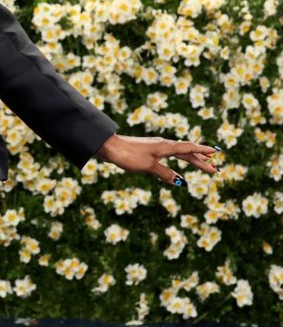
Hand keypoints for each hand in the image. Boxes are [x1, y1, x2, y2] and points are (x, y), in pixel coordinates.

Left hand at [95, 134, 219, 186]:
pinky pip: (171, 154)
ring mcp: (157, 147)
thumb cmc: (129, 156)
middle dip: (201, 161)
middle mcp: (164, 145)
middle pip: (187, 153)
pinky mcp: (150, 150)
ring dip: (192, 158)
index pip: (189, 149)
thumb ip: (165, 174)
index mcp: (166, 147)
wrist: (110, 147)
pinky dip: (179, 158)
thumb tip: (181, 182)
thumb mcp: (148, 167)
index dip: (203, 152)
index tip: (217, 153)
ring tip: (203, 162)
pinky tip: (180, 160)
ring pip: (179, 152)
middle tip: (215, 169)